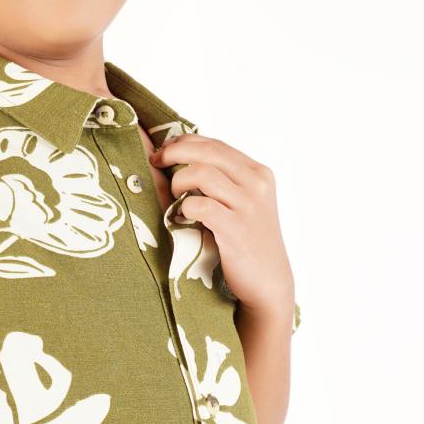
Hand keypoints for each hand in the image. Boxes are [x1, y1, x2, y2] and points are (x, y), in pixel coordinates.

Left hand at [149, 134, 294, 319]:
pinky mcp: (236, 229)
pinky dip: (184, 208)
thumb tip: (180, 158)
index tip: (163, 151)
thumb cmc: (247, 240)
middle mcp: (256, 183)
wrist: (268, 281)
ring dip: (178, 182)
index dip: (183, 142)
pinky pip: (201, 205)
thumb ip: (223, 180)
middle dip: (173, 152)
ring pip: (202, 173)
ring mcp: (248, 206)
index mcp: (257, 172)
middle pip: (207, 152)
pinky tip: (181, 217)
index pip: (215, 144)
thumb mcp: (243, 202)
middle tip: (156, 162)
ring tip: (175, 197)